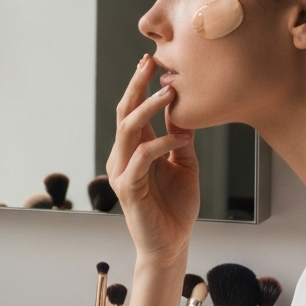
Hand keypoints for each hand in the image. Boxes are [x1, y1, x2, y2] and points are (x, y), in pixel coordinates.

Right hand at [106, 54, 199, 264]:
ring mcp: (121, 172)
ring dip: (148, 107)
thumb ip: (179, 138)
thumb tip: (182, 109)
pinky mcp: (128, 188)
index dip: (139, 85)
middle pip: (124, 112)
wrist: (171, 245)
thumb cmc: (175, 207)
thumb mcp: (183, 164)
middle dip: (137, 85)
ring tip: (169, 92)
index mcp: (134, 150)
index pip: (132, 110)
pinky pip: (141, 156)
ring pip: (128, 129)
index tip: (150, 61)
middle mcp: (122, 157)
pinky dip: (161, 143)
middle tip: (151, 63)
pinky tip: (180, 137)